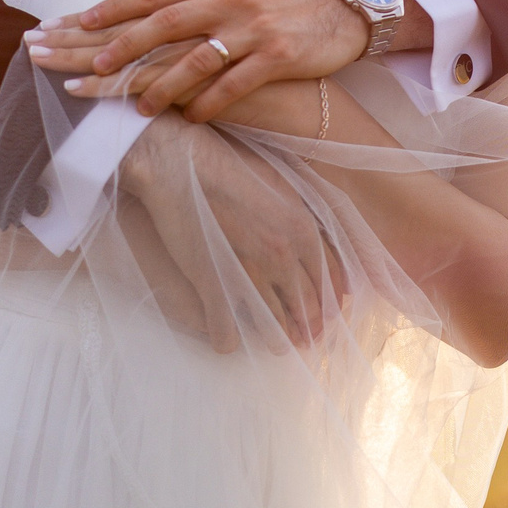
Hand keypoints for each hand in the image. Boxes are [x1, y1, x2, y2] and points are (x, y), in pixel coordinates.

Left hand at [25, 0, 381, 122]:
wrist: (345, 6)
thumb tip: (146, 13)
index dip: (111, 8)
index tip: (73, 22)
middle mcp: (229, 0)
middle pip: (163, 23)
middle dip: (120, 45)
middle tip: (84, 65)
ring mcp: (253, 28)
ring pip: (195, 59)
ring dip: (160, 84)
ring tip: (135, 106)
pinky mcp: (278, 55)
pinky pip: (234, 85)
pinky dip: (208, 103)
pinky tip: (189, 119)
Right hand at [120, 114, 333, 347]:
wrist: (178, 162)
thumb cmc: (229, 164)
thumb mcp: (281, 182)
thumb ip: (303, 213)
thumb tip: (318, 239)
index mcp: (303, 230)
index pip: (330, 281)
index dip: (329, 303)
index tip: (326, 317)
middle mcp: (283, 257)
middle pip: (307, 307)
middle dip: (309, 328)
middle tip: (305, 340)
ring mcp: (248, 274)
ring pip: (273, 326)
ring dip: (277, 340)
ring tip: (275, 345)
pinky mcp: (212, 286)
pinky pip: (228, 332)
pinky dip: (228, 340)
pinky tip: (228, 339)